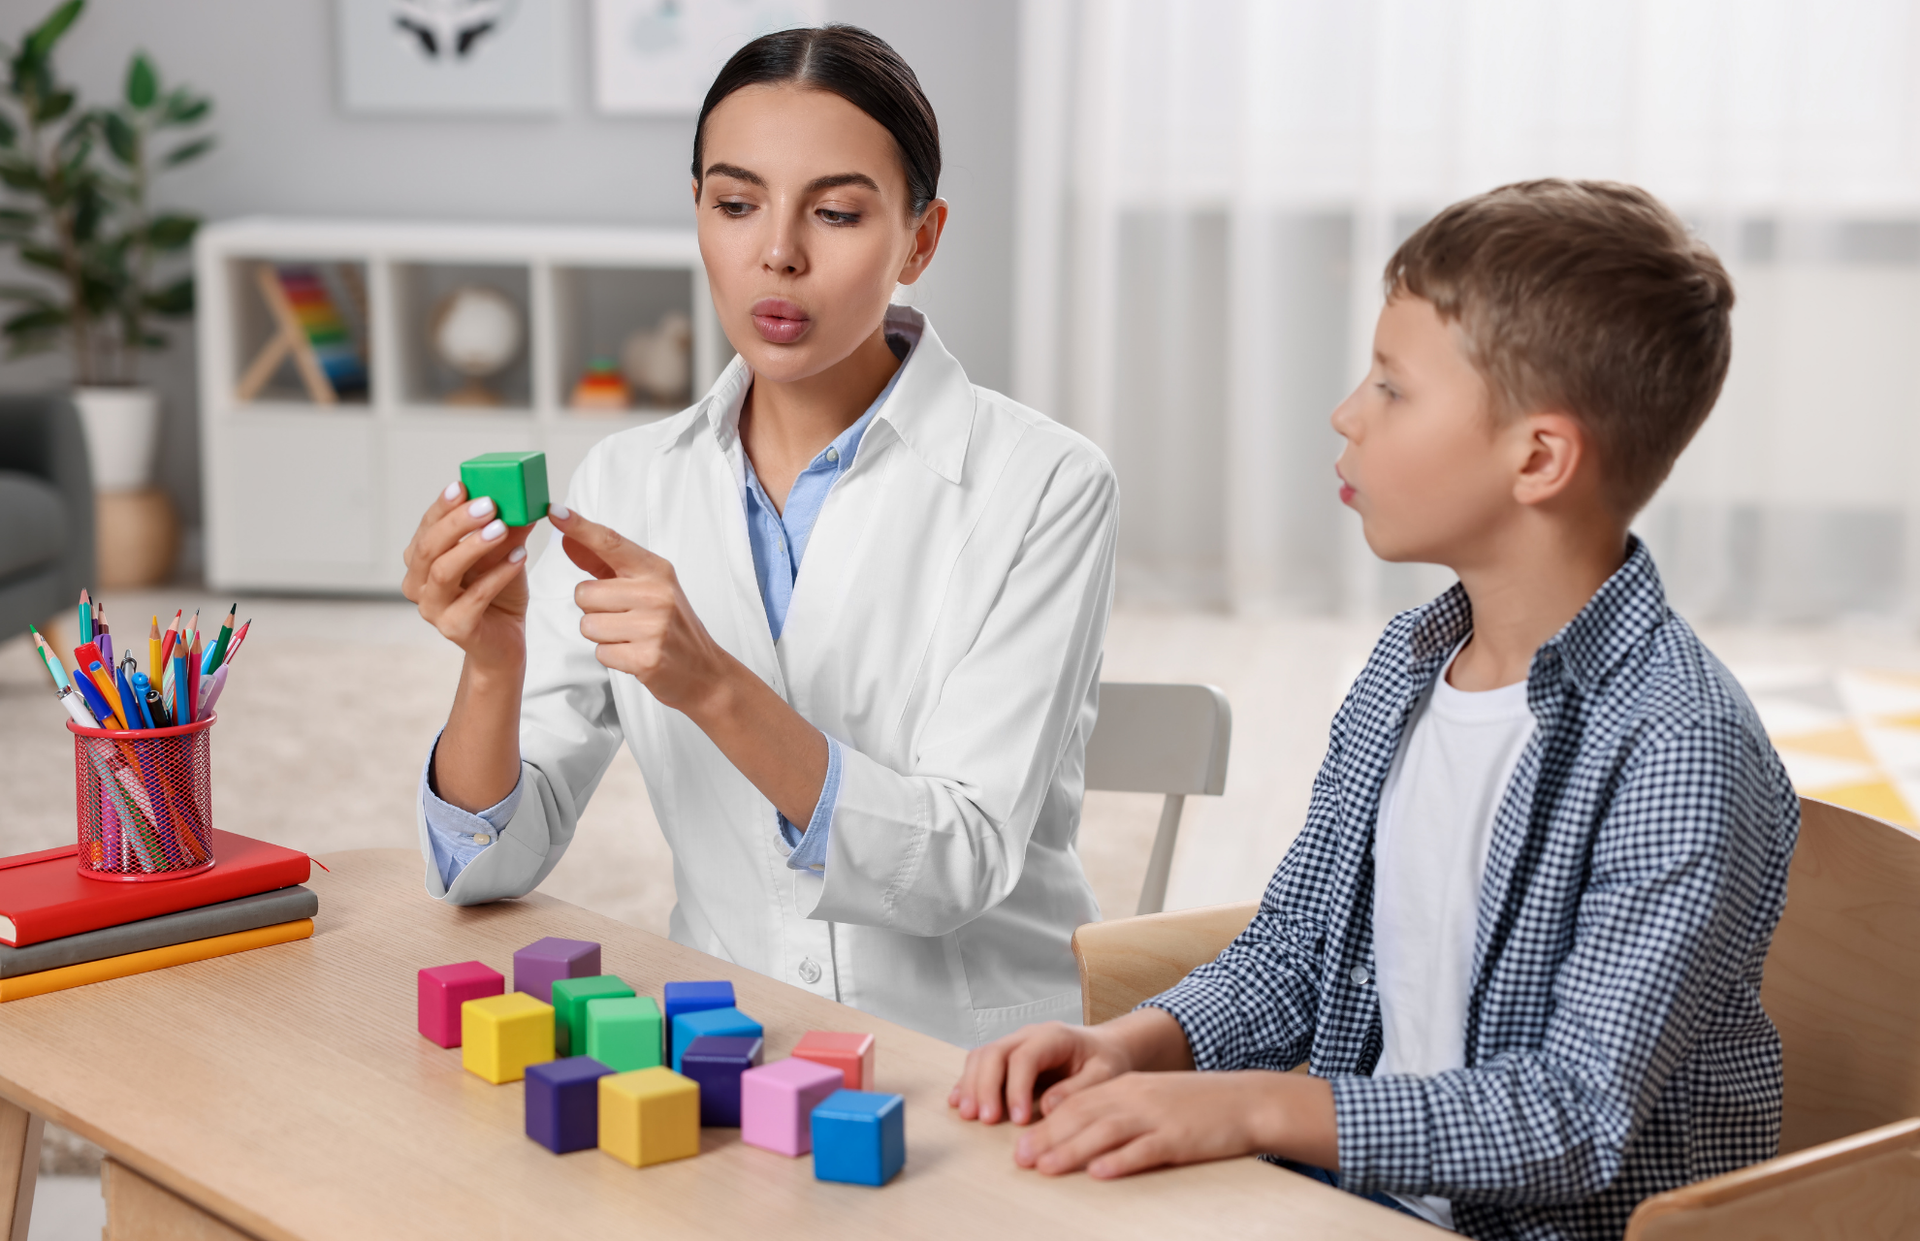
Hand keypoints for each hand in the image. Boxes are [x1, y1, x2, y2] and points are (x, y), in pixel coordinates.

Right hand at [401, 482, 534, 671]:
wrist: (504, 641)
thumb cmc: (498, 595)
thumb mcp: (503, 554)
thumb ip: (506, 530)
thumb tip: (521, 499)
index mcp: (421, 560)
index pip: (427, 527)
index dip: (442, 506)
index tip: (462, 485)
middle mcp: (417, 584)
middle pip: (429, 547)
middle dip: (457, 523)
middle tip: (488, 504)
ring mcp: (432, 609)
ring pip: (444, 572)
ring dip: (473, 546)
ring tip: (502, 528)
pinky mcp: (454, 628)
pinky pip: (474, 598)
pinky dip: (497, 575)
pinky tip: (519, 557)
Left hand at [549, 506, 736, 717]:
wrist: (704, 670)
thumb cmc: (671, 625)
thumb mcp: (646, 587)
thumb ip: (604, 565)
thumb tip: (569, 540)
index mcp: (655, 570)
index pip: (610, 542)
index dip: (580, 527)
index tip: (554, 512)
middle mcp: (656, 593)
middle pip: (584, 593)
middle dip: (594, 610)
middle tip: (624, 618)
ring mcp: (653, 626)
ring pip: (588, 625)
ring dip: (602, 635)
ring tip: (630, 637)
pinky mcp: (647, 658)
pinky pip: (600, 653)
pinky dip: (612, 657)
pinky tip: (635, 654)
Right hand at [949, 1021, 1136, 1125]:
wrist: (1103, 1048)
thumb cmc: (1105, 1062)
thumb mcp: (1105, 1075)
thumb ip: (1078, 1089)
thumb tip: (1048, 1105)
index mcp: (1054, 1036)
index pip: (1025, 1057)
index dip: (1016, 1089)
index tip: (1019, 1120)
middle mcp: (1029, 1035)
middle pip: (995, 1053)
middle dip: (985, 1087)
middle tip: (985, 1120)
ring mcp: (1014, 1043)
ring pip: (982, 1056)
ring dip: (971, 1085)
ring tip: (968, 1115)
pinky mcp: (1006, 1056)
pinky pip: (979, 1063)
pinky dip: (966, 1082)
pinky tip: (958, 1102)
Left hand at [1013, 1069, 1327, 1178]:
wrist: (1245, 1101)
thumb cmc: (1196, 1105)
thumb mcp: (1150, 1098)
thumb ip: (1118, 1111)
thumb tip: (1080, 1135)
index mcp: (1126, 1087)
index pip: (1076, 1102)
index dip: (1044, 1123)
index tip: (1018, 1143)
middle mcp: (1135, 1097)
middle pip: (1082, 1116)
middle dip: (1047, 1137)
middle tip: (1019, 1159)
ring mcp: (1156, 1117)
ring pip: (1105, 1131)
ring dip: (1071, 1149)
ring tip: (1045, 1167)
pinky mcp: (1178, 1138)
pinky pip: (1144, 1149)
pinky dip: (1120, 1161)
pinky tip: (1100, 1172)